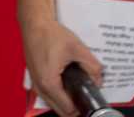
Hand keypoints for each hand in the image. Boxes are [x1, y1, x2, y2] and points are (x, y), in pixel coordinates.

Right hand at [17, 0, 103, 116]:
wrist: (35, 25)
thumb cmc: (51, 35)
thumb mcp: (77, 49)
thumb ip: (91, 65)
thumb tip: (99, 80)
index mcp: (49, 83)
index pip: (67, 109)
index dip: (81, 107)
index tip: (92, 102)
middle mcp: (39, 88)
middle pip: (59, 110)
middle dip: (75, 107)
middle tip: (88, 97)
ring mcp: (35, 85)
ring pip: (53, 103)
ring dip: (66, 101)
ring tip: (81, 91)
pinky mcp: (35, 79)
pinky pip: (48, 94)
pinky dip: (59, 94)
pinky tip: (69, 85)